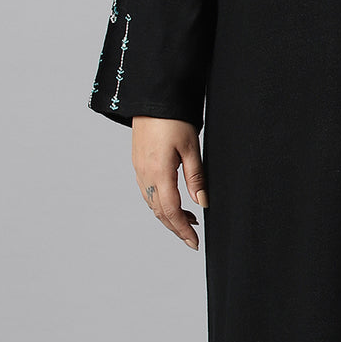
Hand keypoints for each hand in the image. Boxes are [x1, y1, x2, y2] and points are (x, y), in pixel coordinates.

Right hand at [130, 117, 207, 249]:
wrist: (151, 99)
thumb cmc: (173, 119)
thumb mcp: (191, 147)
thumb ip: (196, 177)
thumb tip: (202, 203)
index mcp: (159, 172)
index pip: (171, 210)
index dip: (183, 229)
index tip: (194, 242)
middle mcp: (145, 175)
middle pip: (159, 212)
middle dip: (176, 228)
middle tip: (192, 239)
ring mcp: (139, 170)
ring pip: (152, 204)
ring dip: (168, 216)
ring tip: (189, 221)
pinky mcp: (138, 164)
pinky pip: (147, 192)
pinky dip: (160, 204)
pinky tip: (173, 202)